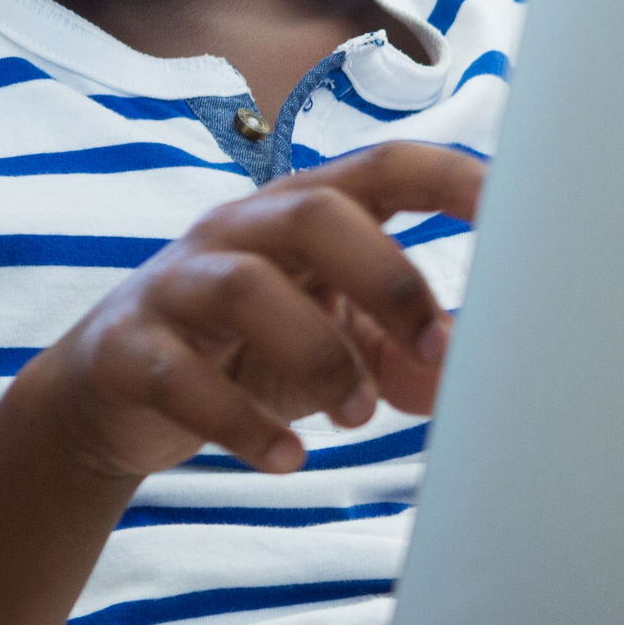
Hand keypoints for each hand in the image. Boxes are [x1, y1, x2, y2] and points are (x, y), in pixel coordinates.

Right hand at [12, 142, 483, 478]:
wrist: (109, 397)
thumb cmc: (244, 351)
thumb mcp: (334, 345)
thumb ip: (402, 354)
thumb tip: (463, 374)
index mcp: (305, 211)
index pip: (385, 167)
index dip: (450, 180)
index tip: (514, 210)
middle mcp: (240, 229)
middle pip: (317, 214)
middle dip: (388, 277)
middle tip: (436, 349)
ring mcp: (177, 283)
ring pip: (246, 286)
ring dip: (320, 354)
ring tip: (358, 416)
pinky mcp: (128, 349)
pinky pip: (182, 377)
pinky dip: (243, 423)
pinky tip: (290, 457)